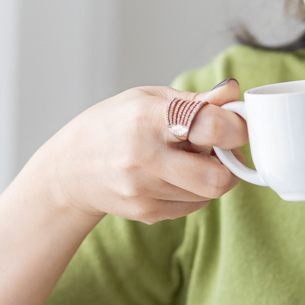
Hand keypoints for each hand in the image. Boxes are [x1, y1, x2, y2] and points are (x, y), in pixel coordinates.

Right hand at [27, 79, 248, 224]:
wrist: (69, 168)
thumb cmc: (114, 125)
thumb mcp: (149, 100)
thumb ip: (196, 100)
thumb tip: (233, 93)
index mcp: (147, 118)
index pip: (210, 126)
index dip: (235, 127)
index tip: (235, 126)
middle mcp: (143, 157)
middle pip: (217, 177)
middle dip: (230, 165)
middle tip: (220, 150)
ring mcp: (143, 190)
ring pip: (209, 193)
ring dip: (211, 176)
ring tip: (187, 159)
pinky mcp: (145, 212)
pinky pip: (193, 206)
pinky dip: (194, 191)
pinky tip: (173, 176)